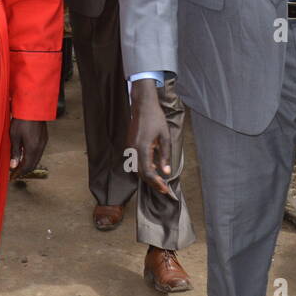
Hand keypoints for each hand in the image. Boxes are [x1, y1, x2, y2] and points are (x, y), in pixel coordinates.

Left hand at [9, 119, 47, 177]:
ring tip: (19, 164)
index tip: (13, 176)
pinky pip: (39, 151)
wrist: (32, 108)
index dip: (20, 173)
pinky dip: (32, 156)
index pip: (27, 166)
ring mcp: (43, 142)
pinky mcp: (44, 138)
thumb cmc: (22, 120)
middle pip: (33, 164)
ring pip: (37, 158)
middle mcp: (40, 147)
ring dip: (29, 163)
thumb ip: (14, 152)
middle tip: (15, 172)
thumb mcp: (14, 137)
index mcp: (32, 149)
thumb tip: (13, 165)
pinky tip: (26, 154)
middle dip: (24, 170)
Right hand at [129, 79, 171, 194]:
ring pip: (136, 169)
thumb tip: (166, 172)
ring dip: (147, 176)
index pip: (148, 172)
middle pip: (141, 173)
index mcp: (143, 148)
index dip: (156, 183)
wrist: (143, 105)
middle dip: (152, 183)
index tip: (164, 189)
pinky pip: (134, 161)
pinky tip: (152, 167)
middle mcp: (133, 150)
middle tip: (163, 188)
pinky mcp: (129, 145)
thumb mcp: (165, 137)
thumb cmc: (156, 119)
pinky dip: (143, 168)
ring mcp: (129, 147)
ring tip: (159, 180)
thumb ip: (165, 156)